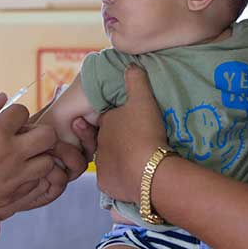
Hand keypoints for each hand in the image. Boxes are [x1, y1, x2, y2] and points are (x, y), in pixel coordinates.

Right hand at [0, 94, 56, 217]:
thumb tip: (5, 97)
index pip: (24, 112)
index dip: (16, 113)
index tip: (7, 120)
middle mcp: (11, 154)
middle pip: (49, 136)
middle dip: (40, 131)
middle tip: (26, 135)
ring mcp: (14, 177)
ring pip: (48, 162)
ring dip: (39, 155)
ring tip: (25, 155)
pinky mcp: (12, 194)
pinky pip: (36, 182)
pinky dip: (31, 175)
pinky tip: (17, 171)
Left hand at [95, 65, 165, 203]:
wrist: (149, 169)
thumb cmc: (145, 131)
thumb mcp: (143, 100)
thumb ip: (136, 80)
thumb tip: (131, 65)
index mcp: (106, 122)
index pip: (107, 119)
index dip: (118, 120)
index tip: (130, 123)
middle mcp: (99, 143)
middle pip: (106, 140)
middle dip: (117, 140)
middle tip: (135, 143)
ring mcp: (101, 165)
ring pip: (108, 160)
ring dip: (120, 159)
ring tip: (136, 160)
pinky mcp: (106, 184)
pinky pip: (113, 179)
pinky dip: (121, 178)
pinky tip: (133, 176)